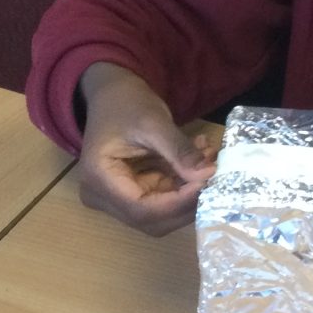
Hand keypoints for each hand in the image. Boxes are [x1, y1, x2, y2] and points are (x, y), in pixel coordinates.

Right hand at [75, 63, 217, 234]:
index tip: (207, 183)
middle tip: (214, 176)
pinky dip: (185, 184)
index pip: (141, 209)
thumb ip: (180, 151)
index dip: (177, 203)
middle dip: (187, 202)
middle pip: (151, 219)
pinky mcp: (132, 192)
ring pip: (161, 213)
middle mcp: (102, 197)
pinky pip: (162, 198)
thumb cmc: (126, 102)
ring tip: (210, 162)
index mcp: (99, 179)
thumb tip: (208, 175)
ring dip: (190, 193)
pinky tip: (201, 160)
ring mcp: (117, 198)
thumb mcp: (154, 122)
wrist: (111, 94)